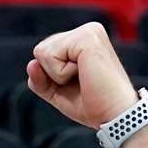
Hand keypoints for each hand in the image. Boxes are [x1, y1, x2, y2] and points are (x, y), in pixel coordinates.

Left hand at [25, 23, 139, 129]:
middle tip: (81, 83)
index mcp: (83, 40)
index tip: (78, 84)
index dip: (51, 76)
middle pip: (40, 51)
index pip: (44, 53)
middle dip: (52, 75)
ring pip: (41, 52)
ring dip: (57, 75)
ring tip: (84, 78)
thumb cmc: (92, 105)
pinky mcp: (87, 37)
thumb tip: (31, 64)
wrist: (116, 116)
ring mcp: (88, 31)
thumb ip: (40, 78)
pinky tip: (84, 75)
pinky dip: (60, 74)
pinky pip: (49, 56)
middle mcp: (87, 30)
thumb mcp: (57, 91)